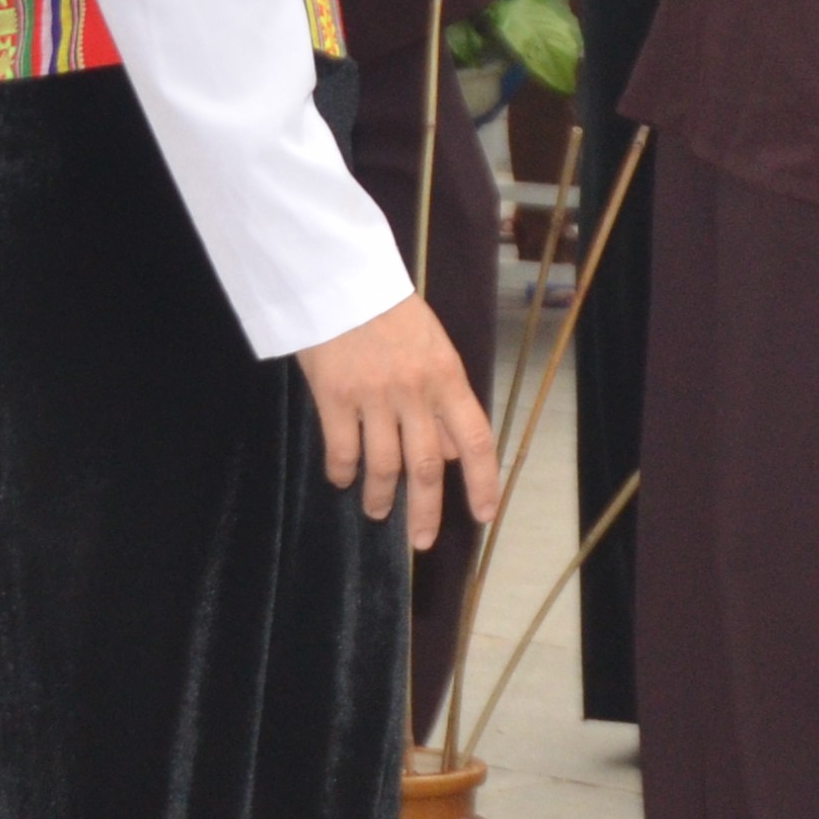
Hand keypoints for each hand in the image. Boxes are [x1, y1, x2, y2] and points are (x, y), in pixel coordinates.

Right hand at [291, 288, 500, 547]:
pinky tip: (342, 478)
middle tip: (420, 540)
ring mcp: (373, 396)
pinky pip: (342, 450)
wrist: (338, 277)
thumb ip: (444, 398)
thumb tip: (452, 452)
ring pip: (383, 466)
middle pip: (426, 467)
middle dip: (425, 512)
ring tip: (376, 510)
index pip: (475, 440)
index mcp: (447, 376)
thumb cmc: (388, 309)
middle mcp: (414, 392)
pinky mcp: (334, 396)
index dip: (483, 482)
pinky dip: (343, 472)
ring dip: (379, 496)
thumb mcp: (433, 345)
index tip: (484, 514)